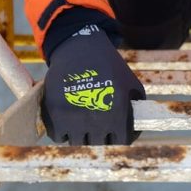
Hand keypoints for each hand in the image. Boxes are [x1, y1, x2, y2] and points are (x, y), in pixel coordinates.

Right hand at [42, 24, 145, 143]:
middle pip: (99, 142)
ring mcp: (74, 117)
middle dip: (101, 134)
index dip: (121, 135)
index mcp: (118, 110)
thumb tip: (135, 128)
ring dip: (81, 134)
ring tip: (83, 121)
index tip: (117, 131)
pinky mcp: (54, 114)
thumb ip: (136, 107)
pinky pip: (59, 137)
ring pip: (78, 141)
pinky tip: (68, 120)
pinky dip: (63, 132)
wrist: (79, 47)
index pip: (122, 140)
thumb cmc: (108, 65)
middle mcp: (96, 117)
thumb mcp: (130, 82)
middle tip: (98, 123)